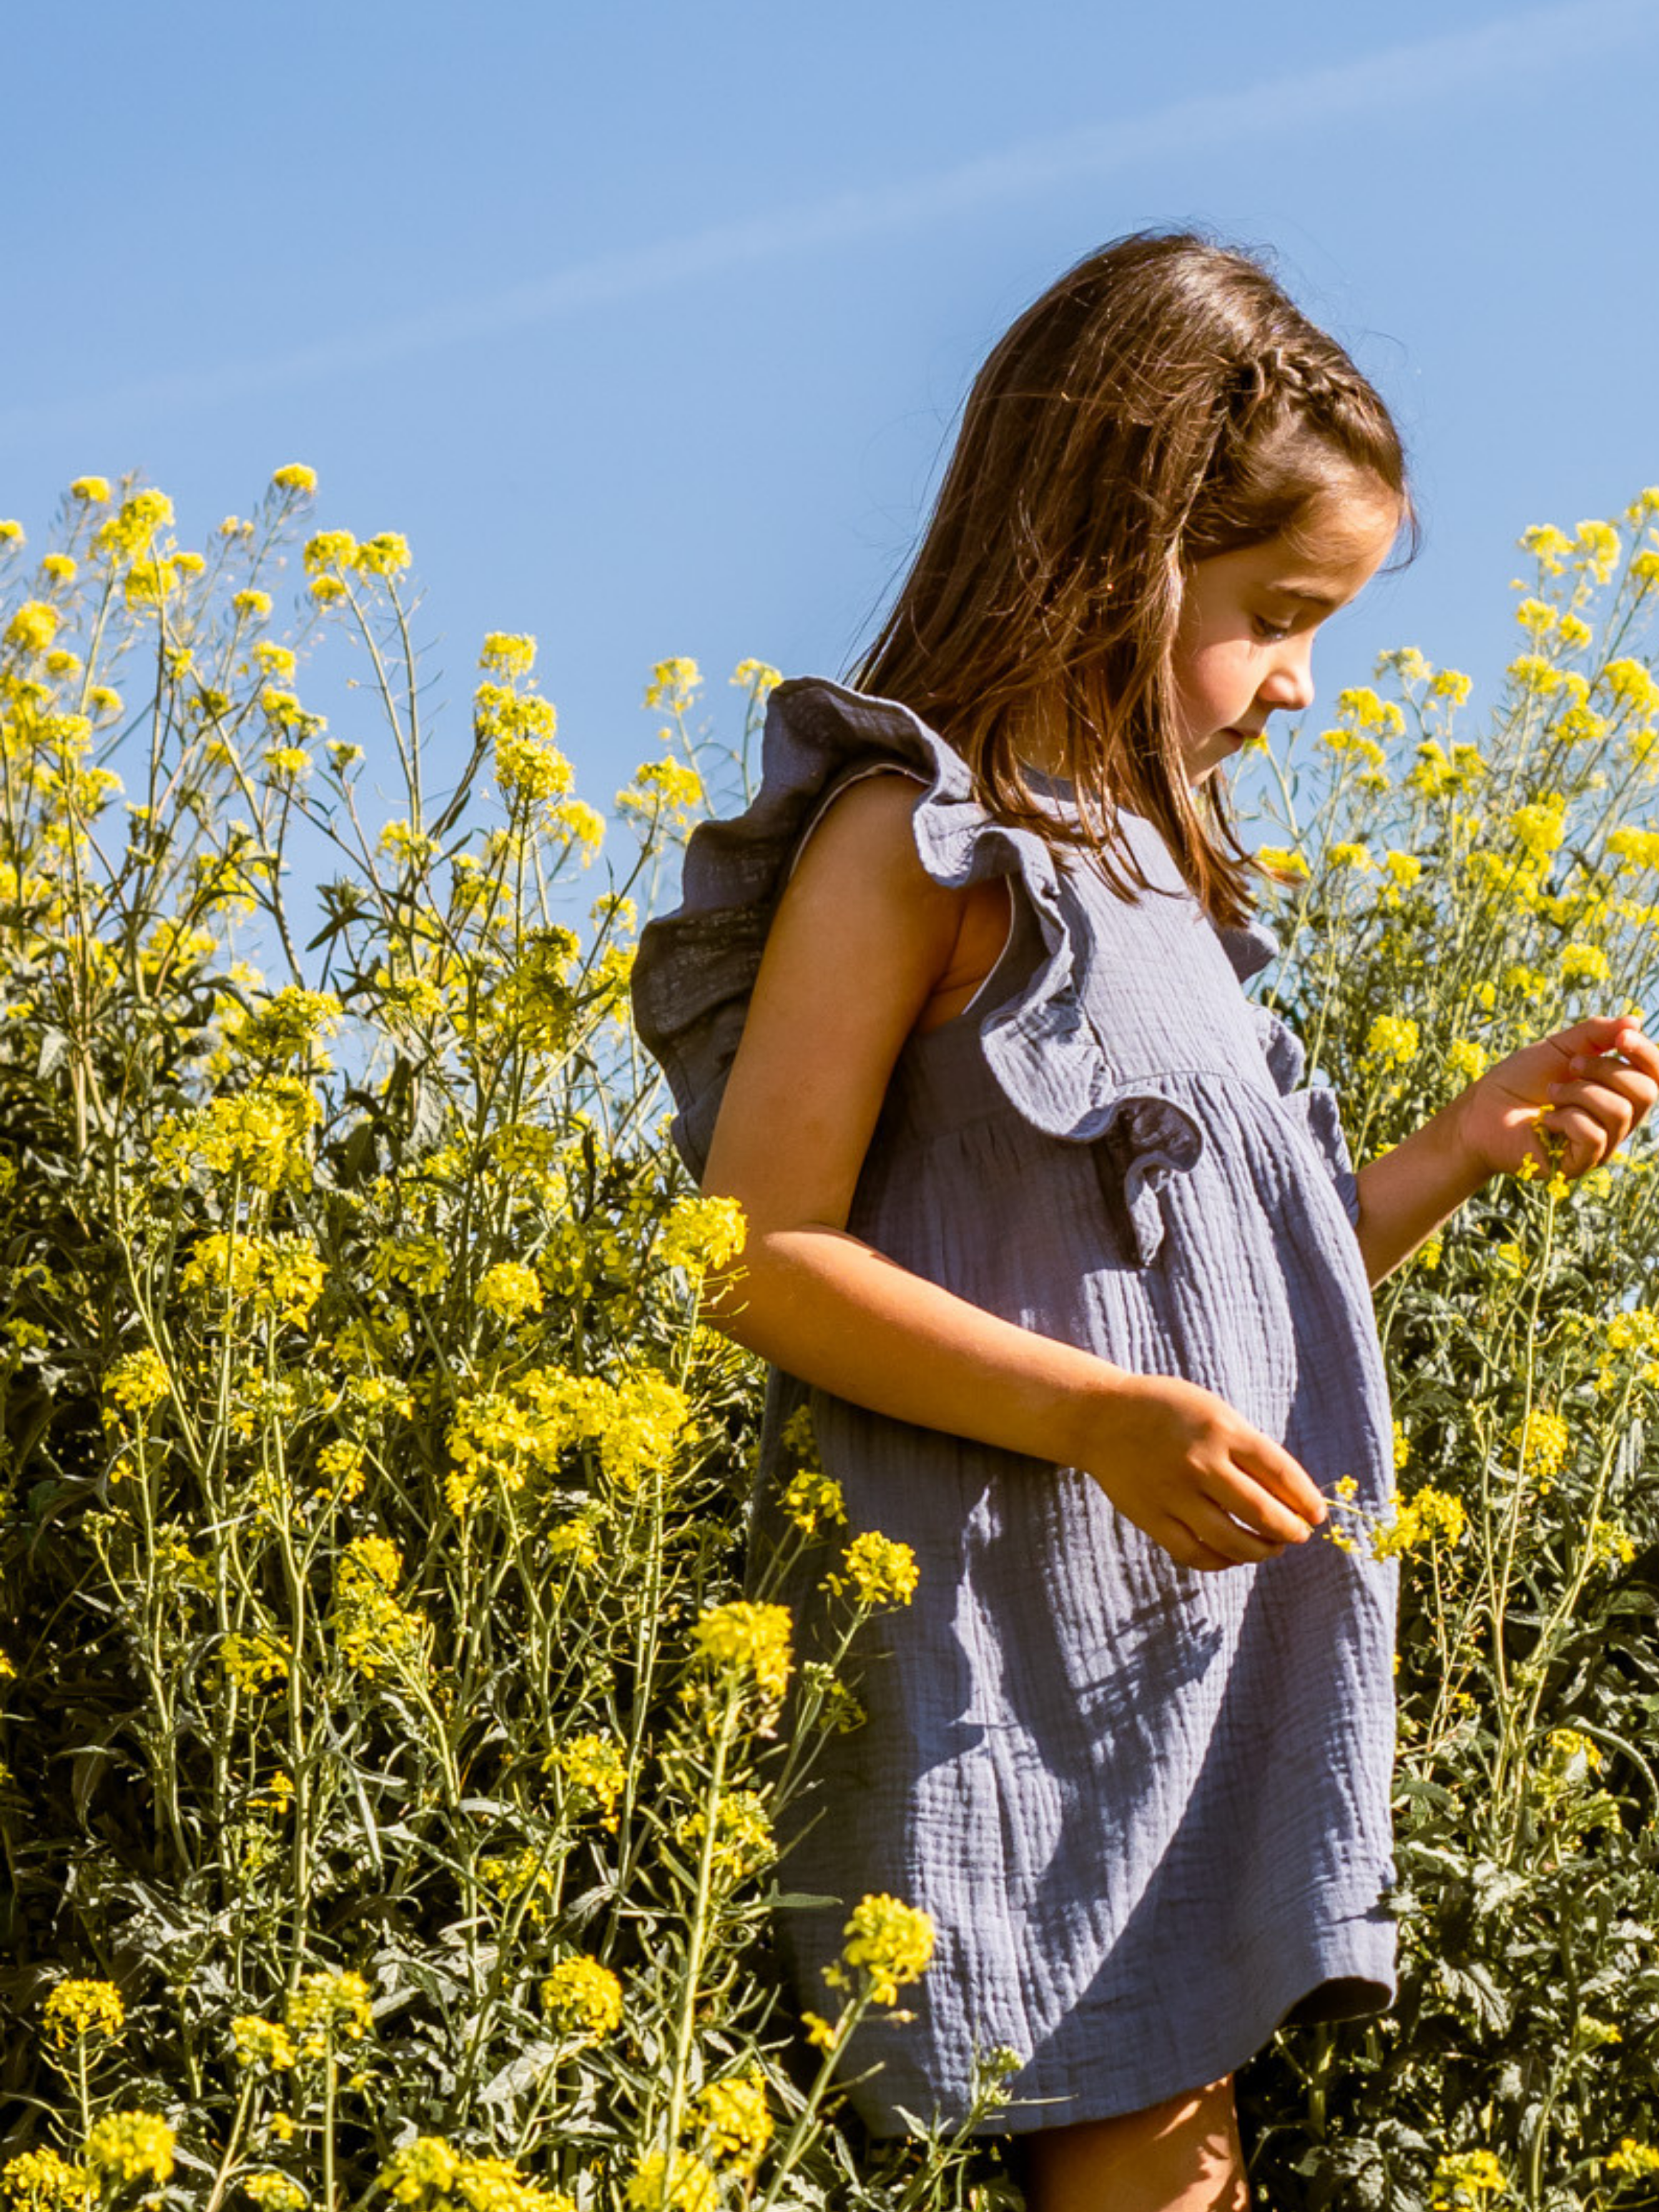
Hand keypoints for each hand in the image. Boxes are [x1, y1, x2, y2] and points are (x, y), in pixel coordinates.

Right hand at [1079, 1371, 1327, 1572]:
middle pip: (1261, 1512)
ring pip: (1231, 1540)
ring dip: (1261, 1551)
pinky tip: (1233, 1555)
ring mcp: (1173, 1493)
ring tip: (1272, 1549)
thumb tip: (1291, 1495)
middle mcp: (1200, 1462)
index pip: (1280, 1473)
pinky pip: (1195, 1553)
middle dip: (1289, 1531)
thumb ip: (1247, 1447)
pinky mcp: (1151, 1517)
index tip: (1317, 1515)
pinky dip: (1221, 1561)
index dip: (1306, 1499)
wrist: (1100, 1417)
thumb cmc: (1167, 1412)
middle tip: (1298, 1536)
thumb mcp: (1212, 1411)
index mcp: (1221, 1429)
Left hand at [1454, 1015, 1658, 1180]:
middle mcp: (1617, 1120)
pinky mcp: (1580, 1164)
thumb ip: (1597, 1033)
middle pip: (1646, 1092)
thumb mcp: (1560, 1047)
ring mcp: (1601, 1146)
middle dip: (1605, 1069)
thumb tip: (1635, 1021)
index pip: (1656, 1074)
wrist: (1480, 1111)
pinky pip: (1594, 1135)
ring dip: (1579, 1093)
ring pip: (1620, 1112)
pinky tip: (1547, 1121)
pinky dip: (1567, 1118)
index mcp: (1618, 1090)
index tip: (1621, 1037)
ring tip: (1551, 1093)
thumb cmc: (1519, 1080)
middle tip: (1570, 1066)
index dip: (1646, 1053)